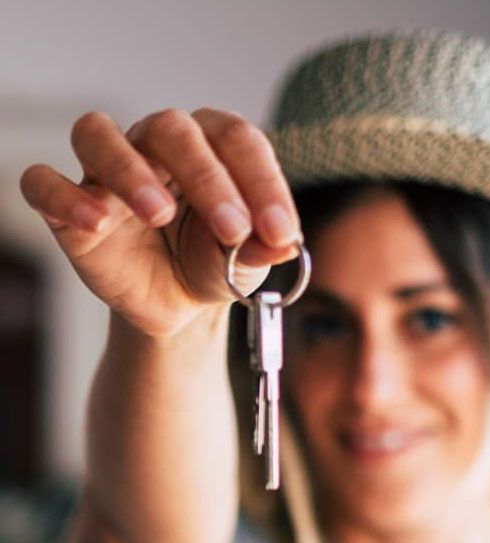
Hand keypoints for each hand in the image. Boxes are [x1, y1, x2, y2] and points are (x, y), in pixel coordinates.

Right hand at [19, 108, 301, 336]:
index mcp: (210, 145)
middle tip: (233, 230)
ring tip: (159, 213)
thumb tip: (283, 244)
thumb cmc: (212, 264)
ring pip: (99, 135)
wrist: (176, 305)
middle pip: (171, 130)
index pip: (236, 138)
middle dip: (208, 179)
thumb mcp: (245, 264)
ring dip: (129, 169)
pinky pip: (45, 184)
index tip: (280, 231)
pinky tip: (95, 222)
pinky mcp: (70, 207)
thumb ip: (263, 249)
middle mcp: (156, 144)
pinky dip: (64, 197)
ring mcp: (107, 172)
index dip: (261, 182)